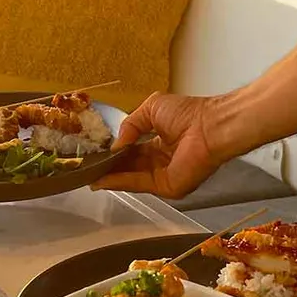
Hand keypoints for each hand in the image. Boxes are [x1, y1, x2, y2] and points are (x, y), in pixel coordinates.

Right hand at [91, 93, 228, 198]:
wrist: (209, 126)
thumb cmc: (188, 113)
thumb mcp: (151, 109)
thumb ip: (130, 125)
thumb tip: (116, 144)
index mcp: (162, 142)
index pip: (134, 152)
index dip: (116, 153)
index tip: (97, 154)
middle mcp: (162, 161)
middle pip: (130, 168)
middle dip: (109, 167)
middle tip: (87, 167)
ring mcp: (165, 176)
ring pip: (131, 178)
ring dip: (110, 176)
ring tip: (88, 173)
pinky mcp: (167, 187)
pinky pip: (139, 184)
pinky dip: (120, 181)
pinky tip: (102, 178)